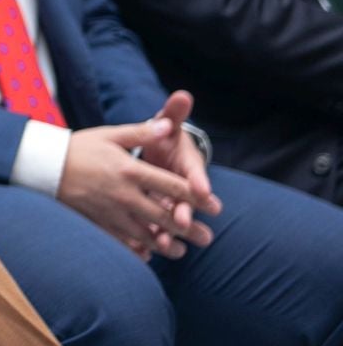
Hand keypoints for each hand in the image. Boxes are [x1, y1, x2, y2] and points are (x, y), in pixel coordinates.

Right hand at [56, 116, 206, 260]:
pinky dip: (136, 251)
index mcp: (129, 170)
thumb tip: (168, 126)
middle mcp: (123, 194)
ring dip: (166, 245)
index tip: (215, 207)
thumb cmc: (78, 146)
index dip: (196, 197)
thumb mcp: (110, 134)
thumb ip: (141, 133)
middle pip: (163, 216)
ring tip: (181, 252)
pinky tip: (147, 257)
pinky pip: (120, 242)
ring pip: (144, 234)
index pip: (171, 186)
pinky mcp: (95, 222)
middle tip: (207, 239)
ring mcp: (109, 212)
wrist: (42, 165)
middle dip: (187, 229)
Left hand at [136, 91, 221, 243]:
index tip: (202, 189)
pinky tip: (144, 250)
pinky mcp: (156, 213)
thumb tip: (182, 95)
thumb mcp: (168, 125)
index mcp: (188, 167)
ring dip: (168, 232)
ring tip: (162, 244)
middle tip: (182, 222)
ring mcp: (171, 203)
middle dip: (185, 213)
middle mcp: (183, 188)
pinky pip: (155, 228)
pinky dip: (150, 238)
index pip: (196, 174)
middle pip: (186, 202)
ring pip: (171, 220)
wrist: (157, 152)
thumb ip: (173, 113)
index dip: (199, 181)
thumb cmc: (163, 138)